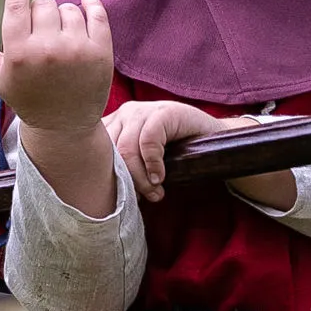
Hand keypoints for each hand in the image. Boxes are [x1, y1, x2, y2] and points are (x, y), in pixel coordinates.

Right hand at [0, 0, 112, 140]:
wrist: (65, 126)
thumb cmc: (26, 98)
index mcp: (19, 54)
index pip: (17, 6)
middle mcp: (48, 50)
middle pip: (43, 4)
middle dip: (40, 12)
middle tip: (41, 33)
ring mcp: (77, 51)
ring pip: (69, 7)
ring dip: (64, 15)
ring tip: (61, 38)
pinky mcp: (101, 53)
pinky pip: (96, 12)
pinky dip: (91, 5)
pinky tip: (86, 4)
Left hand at [105, 99, 260, 202]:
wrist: (214, 139)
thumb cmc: (176, 154)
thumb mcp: (143, 162)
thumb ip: (125, 169)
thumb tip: (103, 197)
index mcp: (115, 123)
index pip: (96, 150)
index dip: (106, 176)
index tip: (121, 198)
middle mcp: (124, 113)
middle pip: (110, 151)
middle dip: (125, 181)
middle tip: (142, 199)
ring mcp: (142, 110)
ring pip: (127, 148)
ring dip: (140, 177)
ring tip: (154, 192)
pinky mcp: (163, 112)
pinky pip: (148, 141)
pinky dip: (153, 164)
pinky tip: (160, 178)